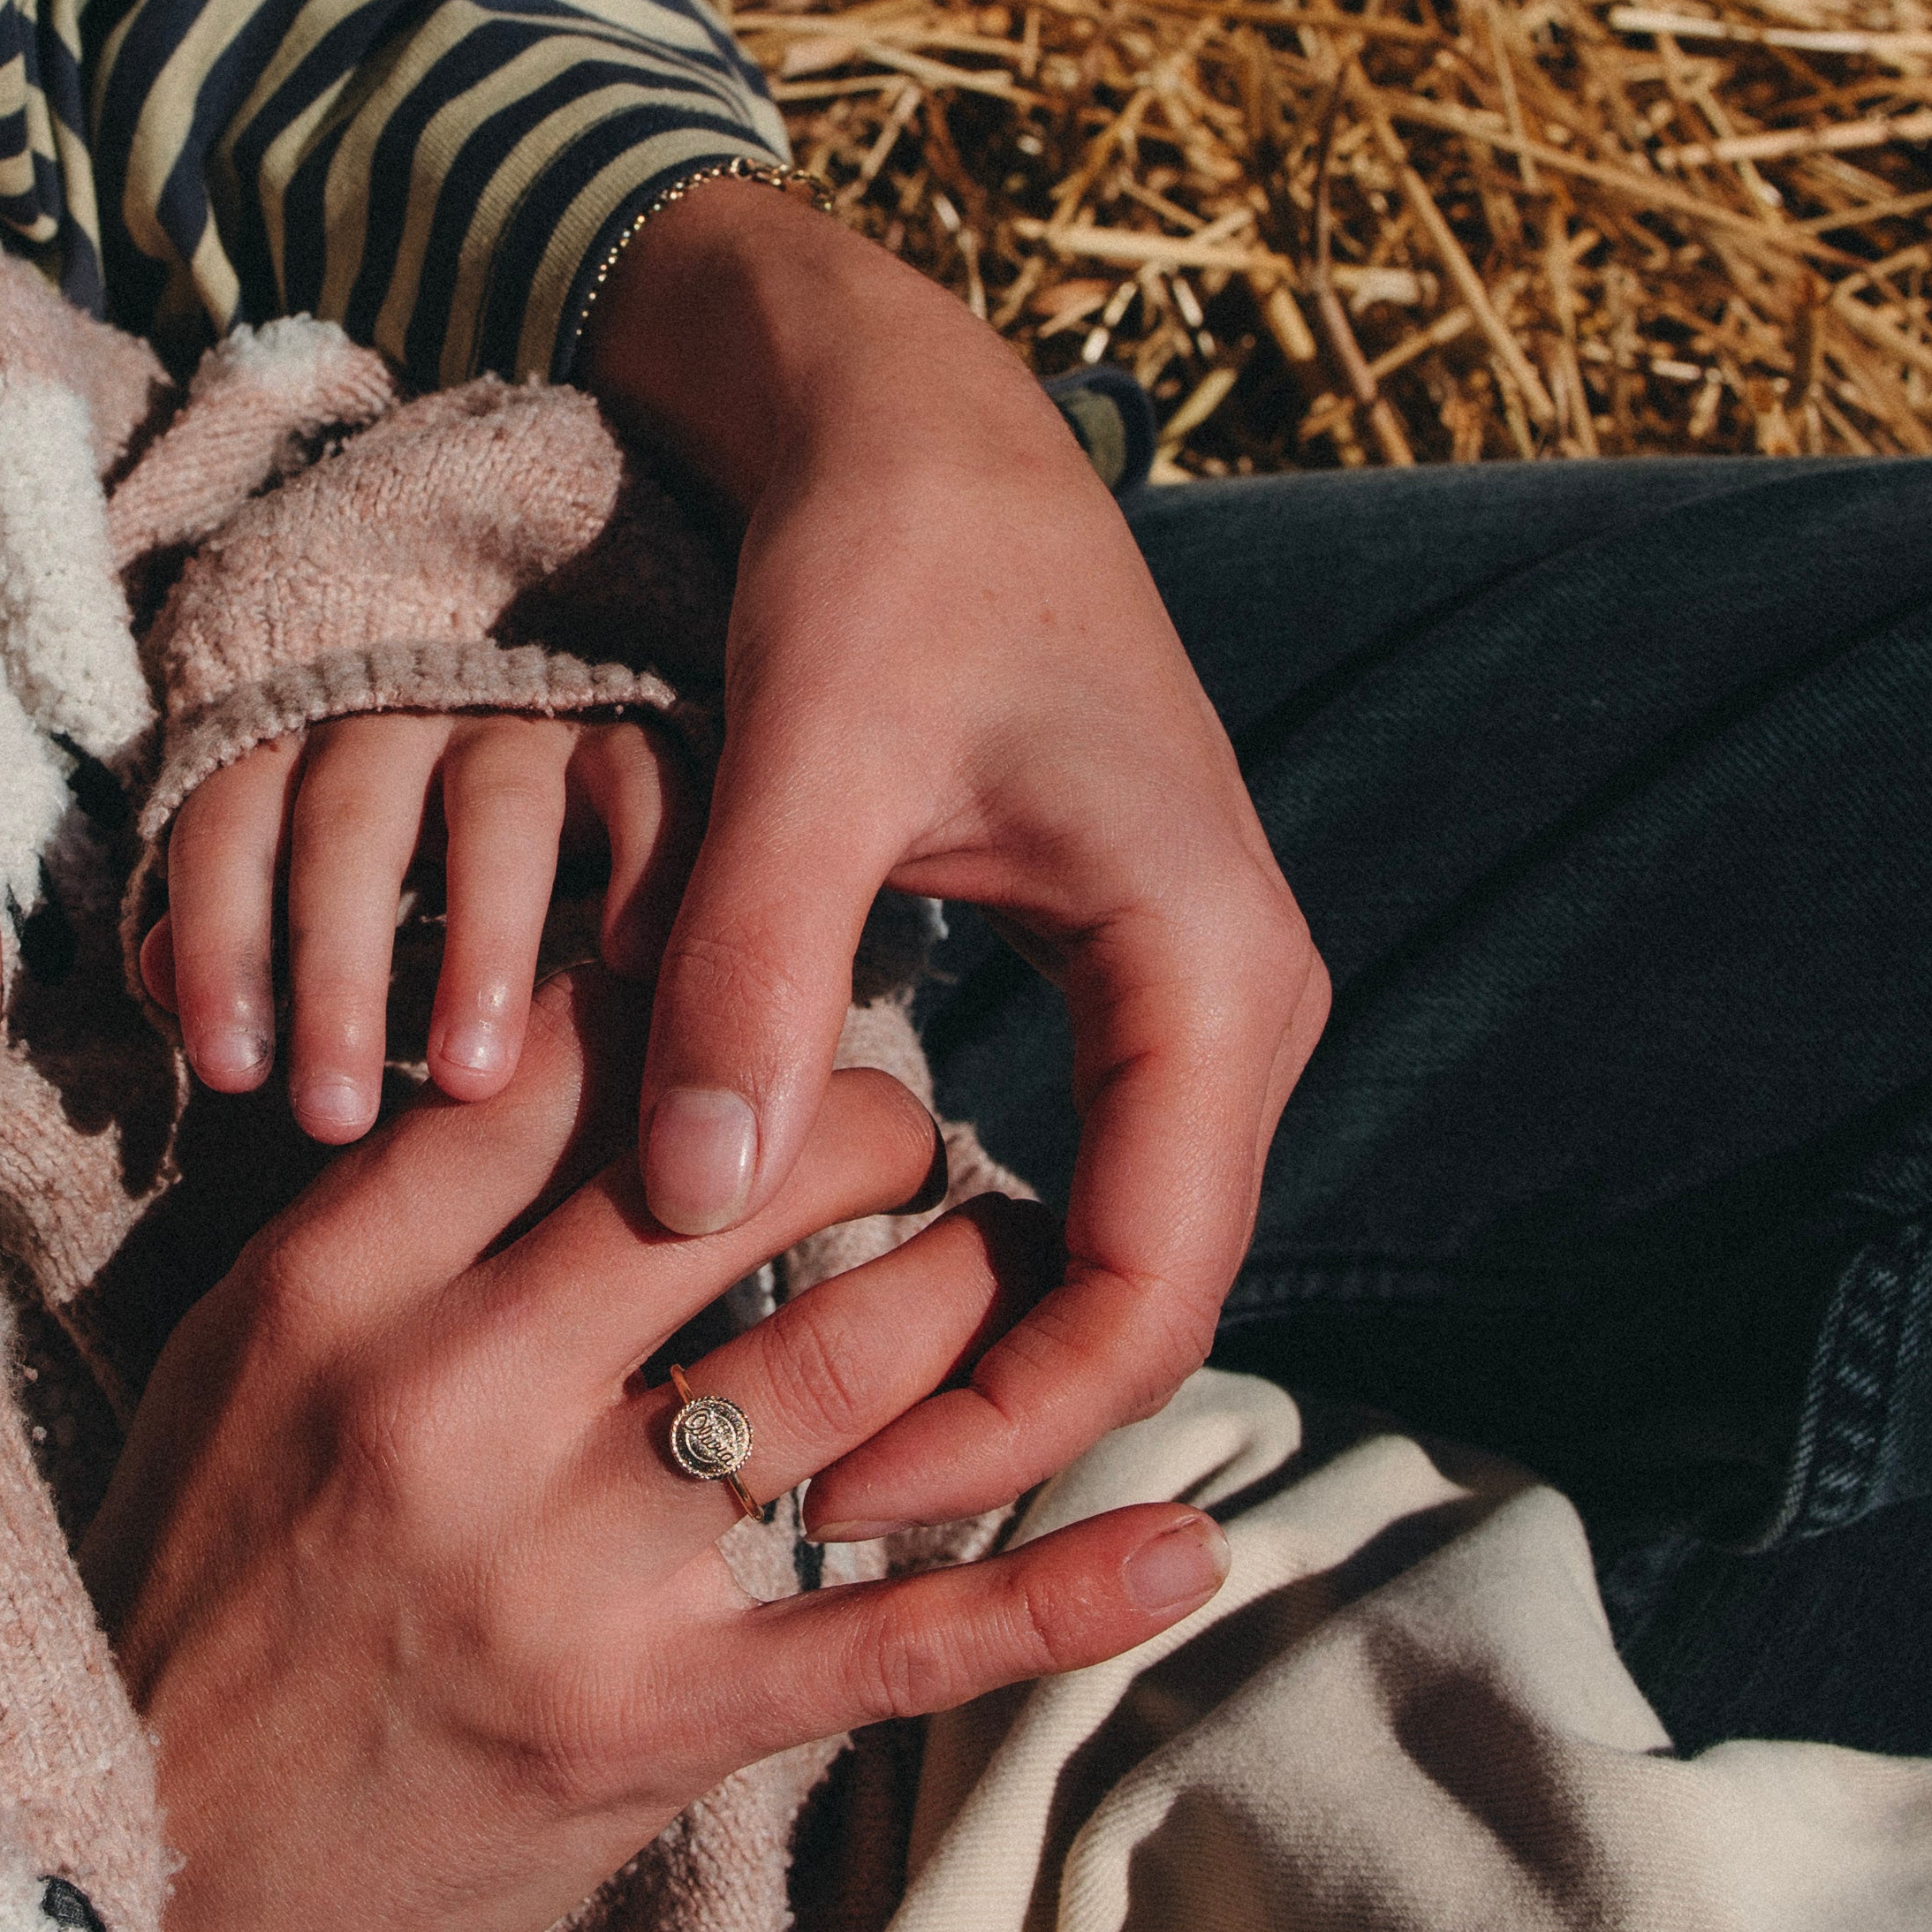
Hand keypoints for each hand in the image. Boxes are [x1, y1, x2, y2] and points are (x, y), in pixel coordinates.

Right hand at [55, 972, 1223, 1931]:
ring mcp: (565, 1570)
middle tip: (921, 1129)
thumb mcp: (250, 1354)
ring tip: (1013, 1270)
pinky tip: (1187, 1544)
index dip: (704, 999)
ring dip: (968, 1299)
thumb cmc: (204, 1579)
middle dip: (872, 1126)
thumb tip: (563, 1052)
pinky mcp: (651, 1725)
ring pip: (845, 1366)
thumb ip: (398, 1211)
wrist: (147, 1866)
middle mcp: (458, 1402)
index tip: (779, 986)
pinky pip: (892, 1640)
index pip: (568, 1068)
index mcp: (346, 1286)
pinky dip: (1057, 1593)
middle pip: (733, 1179)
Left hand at [140, 714, 692, 1138]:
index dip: (220, 943)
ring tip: (468, 1078)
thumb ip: (232, 919)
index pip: (228, 830)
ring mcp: (516, 722)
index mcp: (292, 751)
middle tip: (331, 1116)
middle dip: (336, 976)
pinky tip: (632, 967)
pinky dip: (642, 865)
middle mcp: (395, 720)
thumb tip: (149, 971)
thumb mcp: (285, 863)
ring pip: (494, 817)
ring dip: (480, 946)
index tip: (230, 1074)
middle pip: (349, 833)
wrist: (519, 715)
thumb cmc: (375, 840)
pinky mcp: (624, 734)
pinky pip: (643, 784)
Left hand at [577, 178, 1328, 1529]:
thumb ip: (750, 971)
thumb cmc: (887, 563)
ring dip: (976, 1358)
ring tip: (799, 1440)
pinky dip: (967, 1264)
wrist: (922, 426)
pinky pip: (1072, 1182)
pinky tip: (832, 1304)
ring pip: (1105, 1255)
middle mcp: (1235, 1006)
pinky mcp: (1117, 983)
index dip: (1005, 1432)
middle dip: (989, 1426)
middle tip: (797, 1505)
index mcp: (1208, 971)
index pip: (1142, 1295)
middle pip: (1139, 1304)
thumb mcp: (806, 757)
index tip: (840, 1497)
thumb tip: (696, 1200)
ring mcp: (1185, 1000)